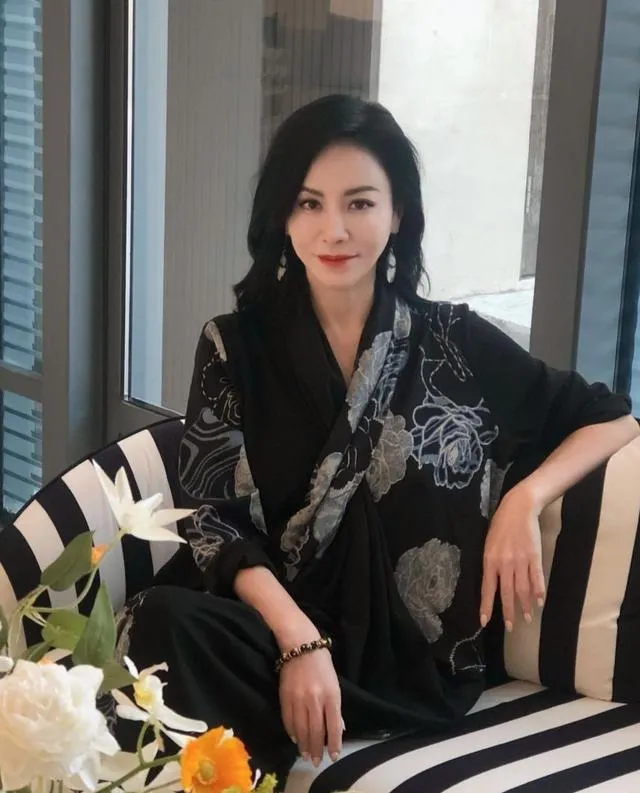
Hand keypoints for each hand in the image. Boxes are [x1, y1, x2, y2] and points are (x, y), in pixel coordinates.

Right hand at [278, 647, 342, 766]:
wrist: (300, 646)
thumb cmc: (322, 663)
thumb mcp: (335, 684)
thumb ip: (335, 708)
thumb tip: (339, 729)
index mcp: (331, 696)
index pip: (333, 726)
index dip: (334, 743)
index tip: (334, 756)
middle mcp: (315, 700)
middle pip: (316, 731)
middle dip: (317, 749)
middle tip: (317, 761)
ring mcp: (299, 699)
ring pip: (301, 729)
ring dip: (304, 745)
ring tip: (306, 755)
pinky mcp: (285, 697)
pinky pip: (288, 720)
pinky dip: (292, 732)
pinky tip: (295, 739)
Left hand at [480, 487, 545, 630]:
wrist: (518, 509)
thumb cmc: (501, 526)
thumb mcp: (489, 544)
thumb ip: (490, 564)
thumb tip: (492, 583)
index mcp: (490, 560)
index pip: (487, 588)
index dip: (486, 606)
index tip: (485, 622)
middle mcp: (505, 563)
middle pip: (506, 593)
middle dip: (508, 612)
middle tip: (511, 627)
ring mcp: (521, 561)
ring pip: (523, 589)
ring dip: (525, 605)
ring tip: (528, 618)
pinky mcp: (535, 557)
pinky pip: (537, 578)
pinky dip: (539, 591)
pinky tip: (540, 602)